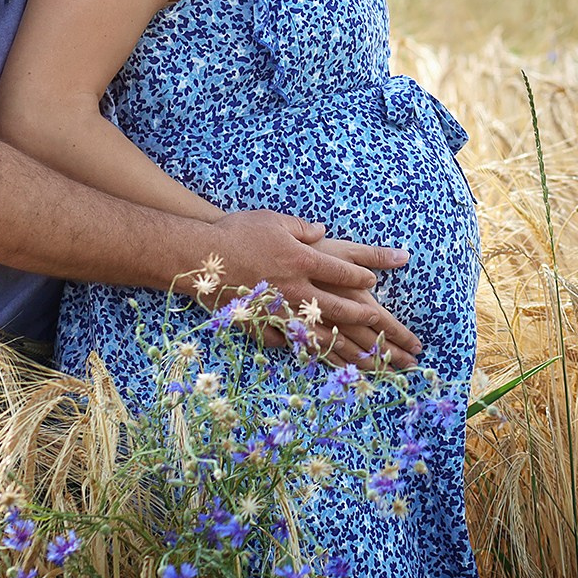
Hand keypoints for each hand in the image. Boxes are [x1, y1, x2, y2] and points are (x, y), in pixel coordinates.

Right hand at [184, 211, 421, 367]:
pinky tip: (309, 356)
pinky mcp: (259, 325)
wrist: (199, 258)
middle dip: (363, 316)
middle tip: (379, 322)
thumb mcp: (275, 221)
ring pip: (317, 330)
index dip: (361, 277)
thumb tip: (321, 230)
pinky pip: (283, 341)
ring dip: (340, 341)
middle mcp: (297, 289)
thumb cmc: (237, 233)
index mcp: (304, 260)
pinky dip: (297, 348)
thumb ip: (302, 228)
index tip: (373, 282)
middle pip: (338, 306)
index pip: (343, 272)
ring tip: (358, 351)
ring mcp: (279, 310)